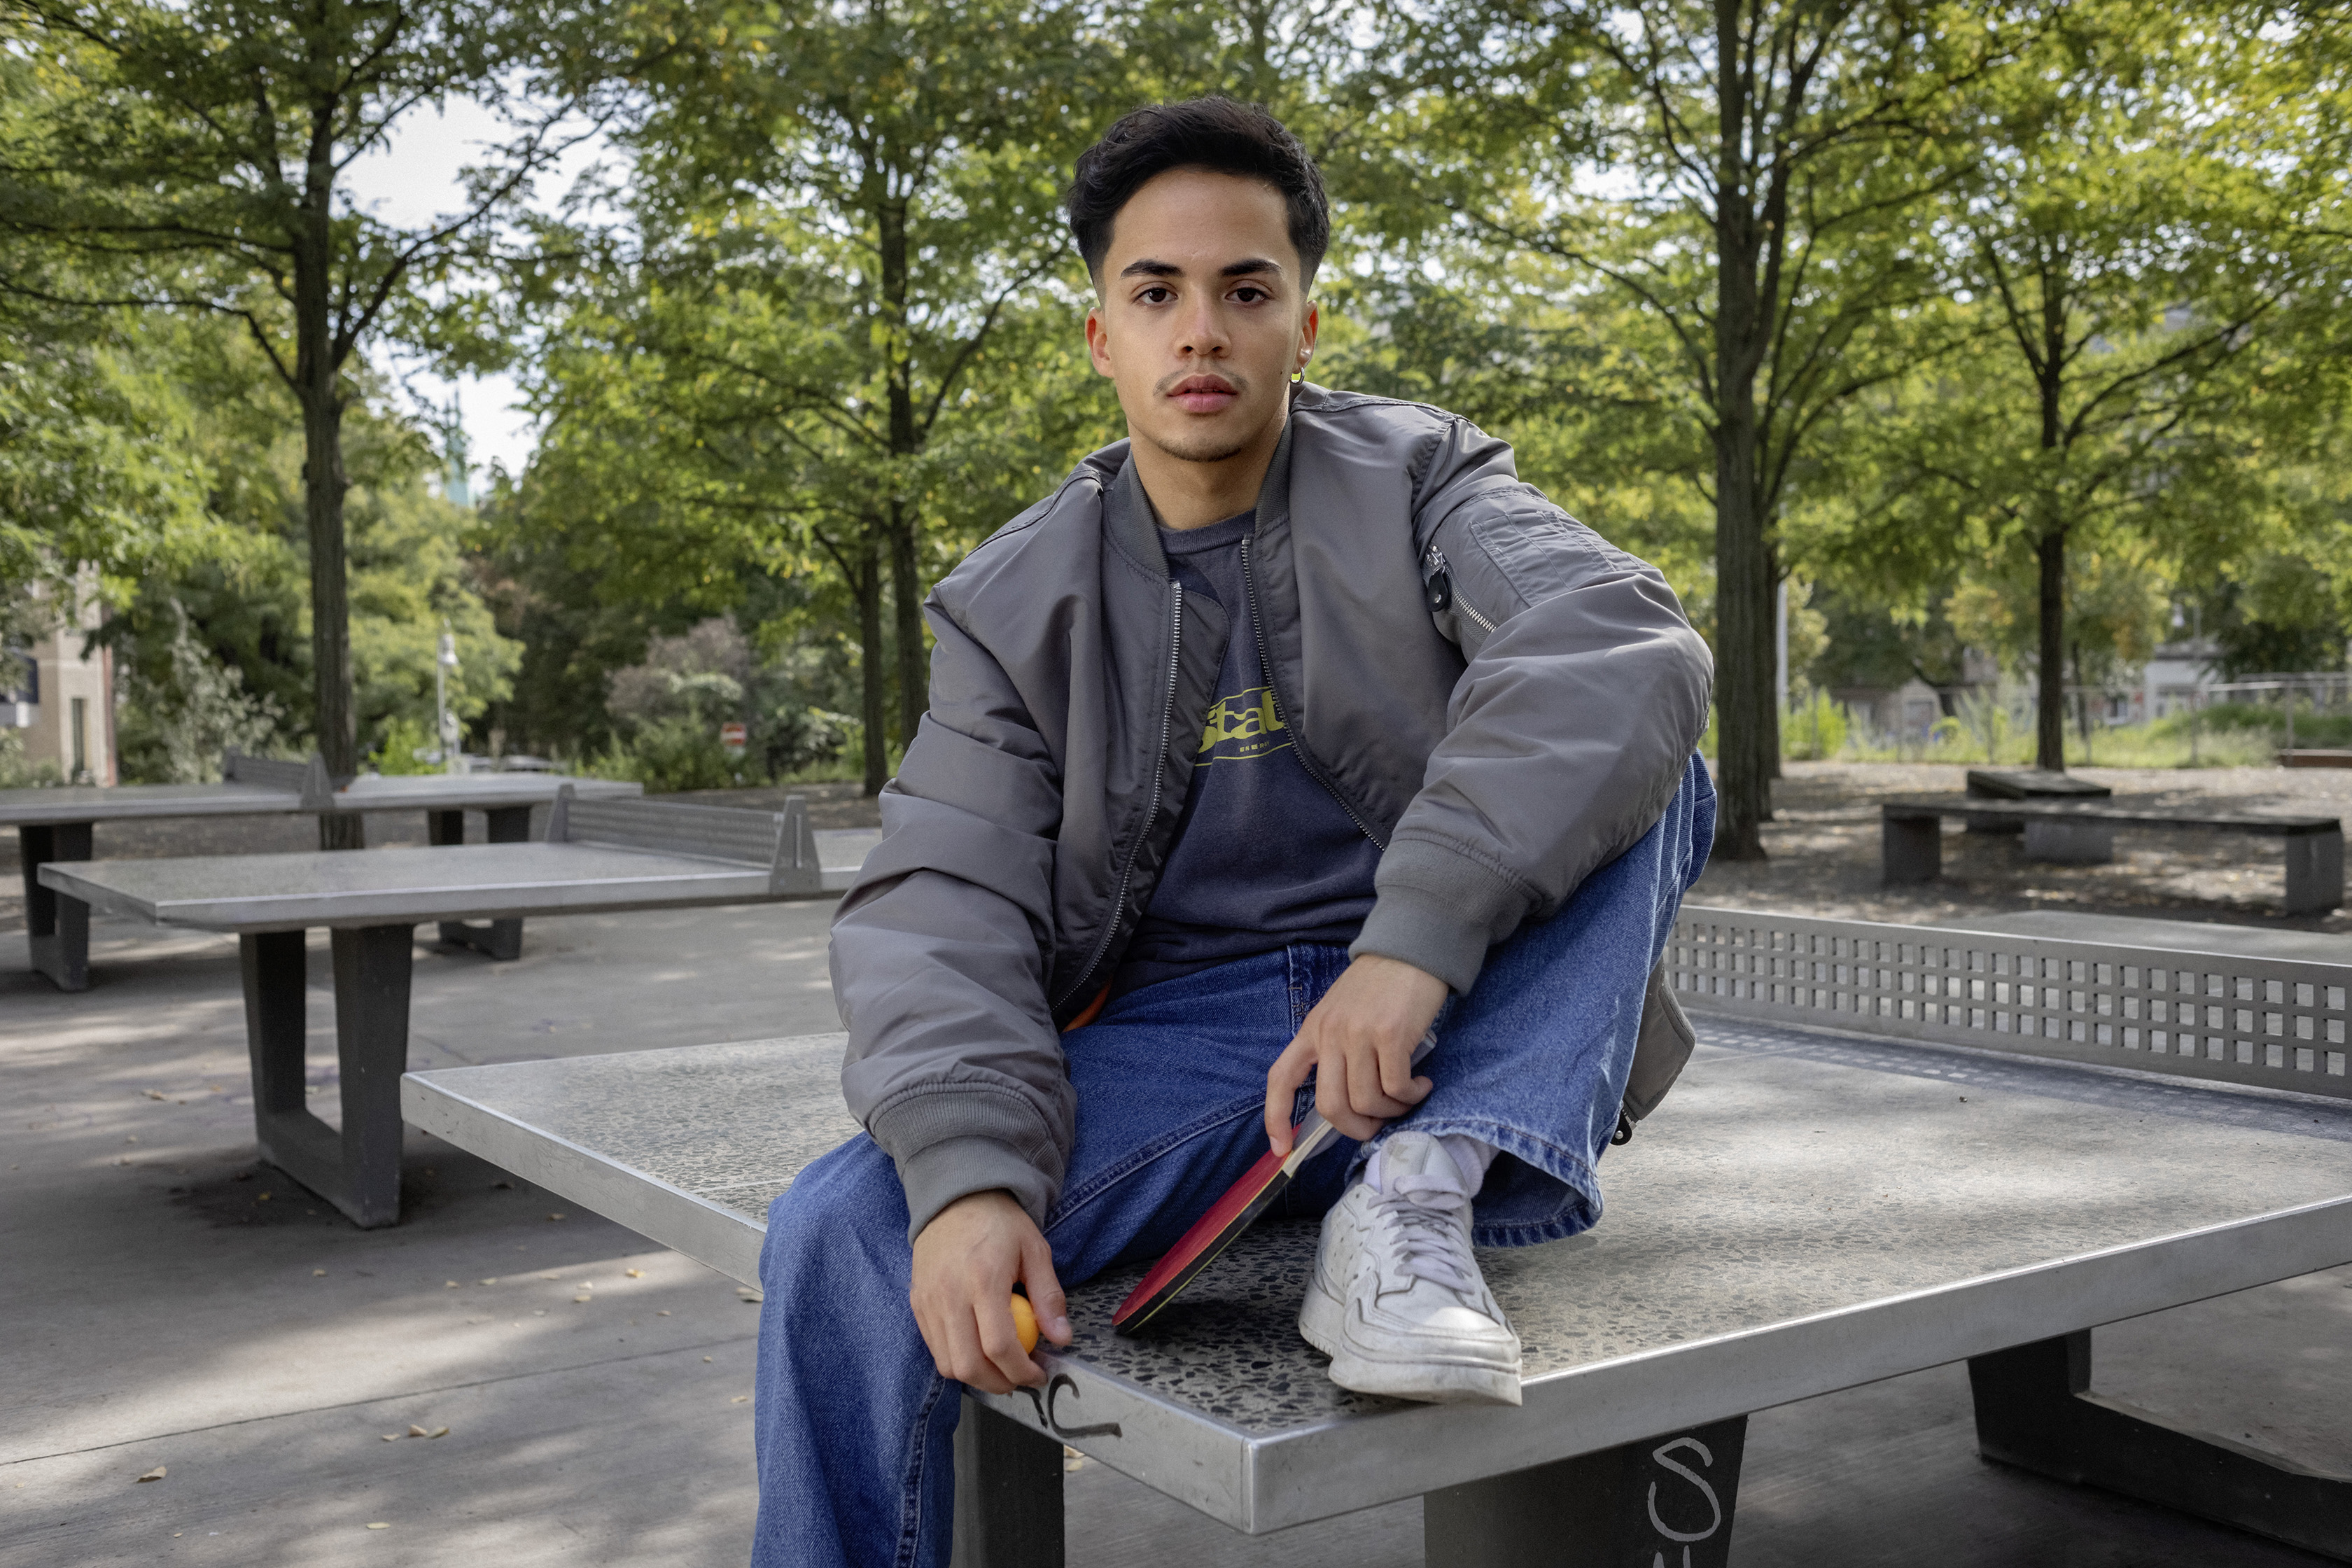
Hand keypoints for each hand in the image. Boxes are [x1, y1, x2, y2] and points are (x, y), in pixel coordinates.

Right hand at [909, 1190, 1072, 1393]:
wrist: (956, 1197)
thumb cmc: (999, 1222)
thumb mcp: (1035, 1250)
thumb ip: (1049, 1297)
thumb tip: (1062, 1338)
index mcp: (983, 1279)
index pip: (999, 1346)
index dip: (1022, 1371)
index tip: (1039, 1374)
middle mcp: (949, 1294)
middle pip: (969, 1365)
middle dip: (999, 1383)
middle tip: (1020, 1379)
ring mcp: (928, 1301)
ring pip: (947, 1364)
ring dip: (977, 1377)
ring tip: (1001, 1368)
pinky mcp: (917, 1303)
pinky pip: (934, 1348)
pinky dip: (957, 1360)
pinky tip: (978, 1350)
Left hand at [1263, 954, 1448, 1152]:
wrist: (1411, 948)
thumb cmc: (1380, 986)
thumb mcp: (1341, 1013)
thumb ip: (1336, 1049)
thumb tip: (1347, 1103)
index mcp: (1312, 1030)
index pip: (1281, 1077)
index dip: (1275, 1117)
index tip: (1281, 1148)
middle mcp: (1330, 1033)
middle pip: (1330, 1105)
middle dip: (1356, 1128)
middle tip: (1378, 1124)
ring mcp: (1359, 1034)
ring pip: (1366, 1101)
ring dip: (1391, 1111)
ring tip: (1407, 1098)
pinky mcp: (1392, 1034)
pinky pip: (1397, 1087)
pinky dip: (1412, 1096)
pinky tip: (1422, 1085)